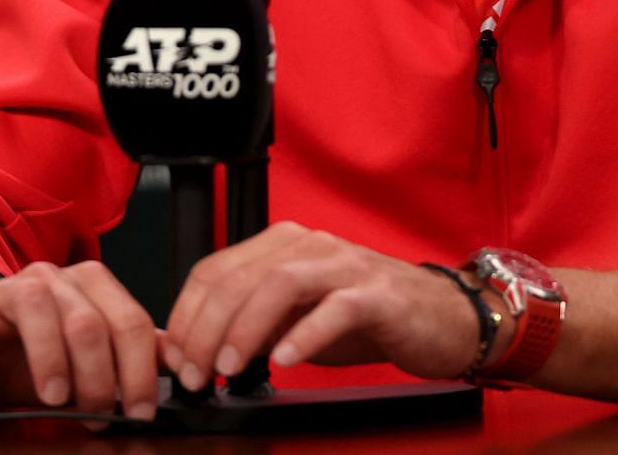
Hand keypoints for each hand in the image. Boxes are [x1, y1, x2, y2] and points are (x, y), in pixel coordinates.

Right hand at [0, 261, 159, 425]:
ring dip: (48, 356)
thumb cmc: (25, 359)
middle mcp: (51, 279)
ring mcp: (3, 286)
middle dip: (98, 376)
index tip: (139, 412)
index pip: (130, 322)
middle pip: (88, 320)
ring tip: (53, 397)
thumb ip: (131, 355)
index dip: (139, 371)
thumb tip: (178, 360)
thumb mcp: (86, 363)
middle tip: (95, 416)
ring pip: (35, 304)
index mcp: (89, 287)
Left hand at [160, 221, 484, 389]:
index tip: (175, 357)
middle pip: (239, 277)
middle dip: (205, 329)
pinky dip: (305, 334)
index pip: (215, 269)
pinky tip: (287, 360)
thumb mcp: (298, 318)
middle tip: (194, 373)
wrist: (441, 318)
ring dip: (245, 328)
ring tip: (228, 366)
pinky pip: (335, 308)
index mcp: (284, 244)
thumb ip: (254, 323)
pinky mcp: (378, 294)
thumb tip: (197, 350)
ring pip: (280, 283)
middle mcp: (311, 245)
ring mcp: (346, 265)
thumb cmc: (368, 317)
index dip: (186, 315)